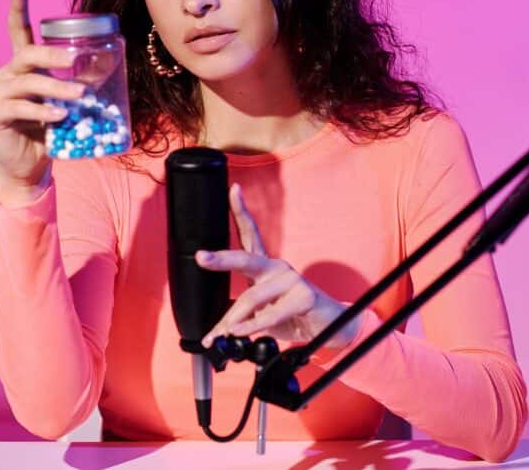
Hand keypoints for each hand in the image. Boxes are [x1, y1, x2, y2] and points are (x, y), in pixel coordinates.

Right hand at [0, 0, 85, 203]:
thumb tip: (112, 66)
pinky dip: (40, 111)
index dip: (18, 8)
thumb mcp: (69, 103)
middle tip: (76, 62)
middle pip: (26, 54)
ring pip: (26, 82)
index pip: (18, 32)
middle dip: (52, 55)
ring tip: (79, 97)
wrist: (31, 166)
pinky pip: (17, 107)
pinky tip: (59, 116)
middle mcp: (6, 75)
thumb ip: (80, 83)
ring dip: (55, 88)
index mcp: (23, 67)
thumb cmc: (53, 130)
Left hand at [198, 184, 361, 350]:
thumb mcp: (259, 316)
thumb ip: (237, 320)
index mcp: (264, 266)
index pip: (251, 233)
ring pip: (252, 296)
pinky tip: (244, 331)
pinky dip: (253, 326)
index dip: (241, 211)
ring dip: (234, 319)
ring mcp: (291, 279)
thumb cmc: (291, 316)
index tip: (233, 190)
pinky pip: (269, 314)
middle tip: (201, 257)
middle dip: (221, 259)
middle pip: (246, 258)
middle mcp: (276, 267)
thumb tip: (214, 337)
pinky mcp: (303, 296)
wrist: (327, 327)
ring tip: (224, 332)